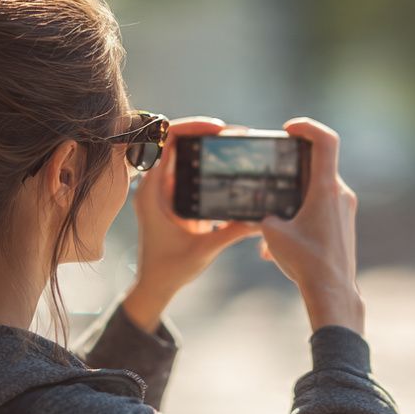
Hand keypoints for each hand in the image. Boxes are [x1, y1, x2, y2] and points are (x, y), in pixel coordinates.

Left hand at [124, 117, 262, 330]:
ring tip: (238, 144)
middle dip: (207, 133)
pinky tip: (231, 164)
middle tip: (238, 134)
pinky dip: (209, 164)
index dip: (192, 127)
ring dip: (209, 146)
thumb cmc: (170, 269)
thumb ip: (233, 232)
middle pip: (177, 142)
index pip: (165, 141)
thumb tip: (262, 219)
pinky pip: (190, 170)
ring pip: (185, 154)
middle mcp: (154, 184)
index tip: (219, 128)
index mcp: (151, 190)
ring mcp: (163, 189)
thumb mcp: (205, 249)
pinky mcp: (174, 197)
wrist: (156, 286)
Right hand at [257, 117, 364, 333]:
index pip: (326, 140)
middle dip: (290, 171)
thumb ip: (264, 215)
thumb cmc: (305, 261)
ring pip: (316, 191)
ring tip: (270, 224)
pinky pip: (320, 209)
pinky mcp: (343, 224)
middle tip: (269, 176)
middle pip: (316, 166)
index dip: (307, 126)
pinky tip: (279, 243)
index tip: (289, 129)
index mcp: (326, 188)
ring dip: (293, 200)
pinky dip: (300, 216)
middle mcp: (341, 193)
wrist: (332, 291)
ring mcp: (345, 209)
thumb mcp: (272, 233)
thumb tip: (262, 214)